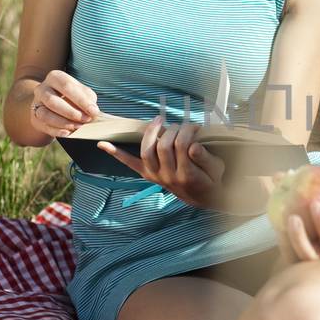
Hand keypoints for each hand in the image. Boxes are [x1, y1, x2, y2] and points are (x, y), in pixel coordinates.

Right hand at [30, 70, 98, 137]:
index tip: (94, 111)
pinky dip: (56, 131)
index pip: (67, 86)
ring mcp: (36, 104)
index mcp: (55, 77)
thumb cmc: (72, 96)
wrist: (53, 105)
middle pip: (53, 101)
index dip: (81, 100)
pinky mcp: (35, 118)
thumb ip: (88, 99)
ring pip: (46, 115)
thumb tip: (93, 111)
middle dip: (71, 112)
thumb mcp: (81, 92)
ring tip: (78, 127)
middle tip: (86, 120)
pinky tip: (67, 133)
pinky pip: (44, 126)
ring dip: (63, 122)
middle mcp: (42, 89)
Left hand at [100, 116, 225, 206]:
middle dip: (174, 130)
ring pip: (147, 150)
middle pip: (164, 145)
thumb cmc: (212, 179)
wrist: (202, 198)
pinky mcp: (148, 175)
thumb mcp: (217, 169)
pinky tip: (103, 144)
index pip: (183, 145)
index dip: (189, 131)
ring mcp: (156, 176)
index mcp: (187, 175)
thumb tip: (193, 146)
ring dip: (151, 133)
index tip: (196, 127)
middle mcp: (168, 176)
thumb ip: (205, 158)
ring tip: (159, 121)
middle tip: (184, 125)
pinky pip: (130, 164)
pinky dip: (116, 154)